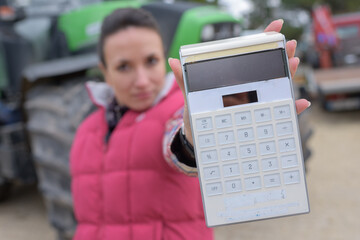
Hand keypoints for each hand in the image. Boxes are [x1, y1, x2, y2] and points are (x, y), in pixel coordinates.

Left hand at [169, 19, 310, 143]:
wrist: (200, 140)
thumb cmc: (197, 116)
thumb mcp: (192, 98)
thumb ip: (185, 80)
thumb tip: (172, 60)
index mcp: (233, 80)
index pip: (250, 57)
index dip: (263, 40)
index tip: (275, 26)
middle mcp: (247, 89)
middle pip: (268, 68)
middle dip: (281, 54)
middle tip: (290, 44)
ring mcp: (254, 103)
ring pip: (277, 87)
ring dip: (288, 75)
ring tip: (294, 63)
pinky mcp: (258, 119)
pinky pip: (278, 113)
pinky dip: (291, 108)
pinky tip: (299, 102)